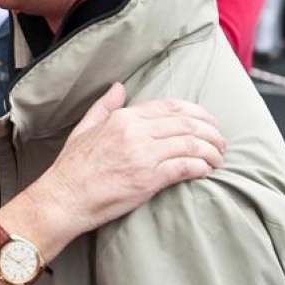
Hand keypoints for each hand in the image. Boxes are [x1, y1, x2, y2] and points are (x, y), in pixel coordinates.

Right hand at [30, 83, 226, 253]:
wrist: (63, 198)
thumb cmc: (71, 168)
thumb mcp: (84, 128)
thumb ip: (104, 106)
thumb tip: (118, 86)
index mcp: (123, 118)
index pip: (171, 107)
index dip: (197, 112)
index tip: (209, 122)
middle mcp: (135, 132)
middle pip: (187, 123)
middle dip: (211, 132)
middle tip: (221, 143)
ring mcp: (143, 155)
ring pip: (191, 144)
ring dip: (211, 152)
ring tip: (218, 159)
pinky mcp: (148, 179)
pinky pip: (185, 167)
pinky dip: (201, 167)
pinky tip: (206, 171)